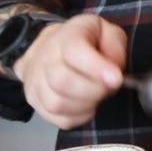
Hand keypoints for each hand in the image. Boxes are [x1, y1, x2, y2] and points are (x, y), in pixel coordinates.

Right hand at [13, 14, 128, 129]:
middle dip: (94, 91)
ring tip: (96, 95)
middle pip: (62, 82)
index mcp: (67, 37)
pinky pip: (57, 119)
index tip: (116, 78)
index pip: (74, 51)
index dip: (96, 68)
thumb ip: (114, 48)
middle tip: (108, 87)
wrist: (48, 47)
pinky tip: (86, 105)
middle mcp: (45, 58)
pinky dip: (78, 117)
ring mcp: (35, 82)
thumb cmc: (85, 41)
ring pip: (57, 104)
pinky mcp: (35, 101)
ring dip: (85, 106)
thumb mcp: (107, 32)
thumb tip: (113, 74)